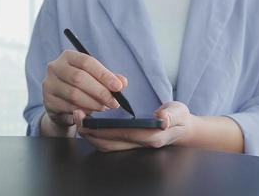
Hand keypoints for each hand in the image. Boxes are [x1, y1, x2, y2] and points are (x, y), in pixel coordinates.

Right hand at [42, 50, 127, 127]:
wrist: (62, 105)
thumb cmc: (82, 87)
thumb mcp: (96, 80)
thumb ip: (110, 79)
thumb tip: (122, 82)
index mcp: (69, 56)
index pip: (87, 62)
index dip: (104, 74)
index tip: (118, 87)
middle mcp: (55, 67)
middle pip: (79, 78)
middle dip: (100, 92)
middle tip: (114, 102)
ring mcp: (49, 84)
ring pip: (74, 94)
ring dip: (93, 103)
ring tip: (105, 107)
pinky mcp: (48, 101)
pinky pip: (68, 107)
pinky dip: (83, 111)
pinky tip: (92, 112)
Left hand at [74, 101, 195, 151]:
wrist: (182, 129)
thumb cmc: (179, 119)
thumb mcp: (179, 113)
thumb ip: (171, 115)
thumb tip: (162, 118)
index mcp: (151, 137)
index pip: (122, 134)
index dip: (103, 127)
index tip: (88, 118)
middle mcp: (139, 144)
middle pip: (109, 143)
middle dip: (90, 132)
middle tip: (76, 116)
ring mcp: (133, 145)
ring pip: (106, 145)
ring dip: (90, 134)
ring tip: (78, 118)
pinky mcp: (129, 143)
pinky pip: (109, 142)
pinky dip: (96, 135)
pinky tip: (89, 123)